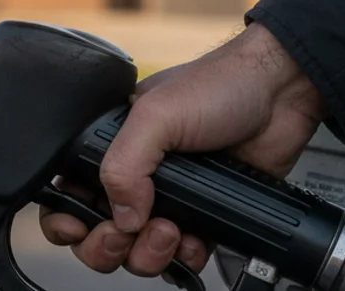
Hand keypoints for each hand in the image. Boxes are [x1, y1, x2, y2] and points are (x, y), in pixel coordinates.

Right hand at [39, 22, 326, 281]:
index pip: (69, 192)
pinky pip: (181, 257)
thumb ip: (124, 165)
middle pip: (98, 234)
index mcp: (110, 145)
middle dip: (107, 245)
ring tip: (171, 231)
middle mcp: (134, 175)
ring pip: (137, 252)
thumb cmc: (218, 85)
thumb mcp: (156, 115)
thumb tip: (122, 217)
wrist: (279, 93)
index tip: (77, 228)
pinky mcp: (203, 216)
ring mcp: (168, 199)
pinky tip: (196, 240)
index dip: (65, 218)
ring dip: (148, 254)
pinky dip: (185, 259)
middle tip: (126, 234)